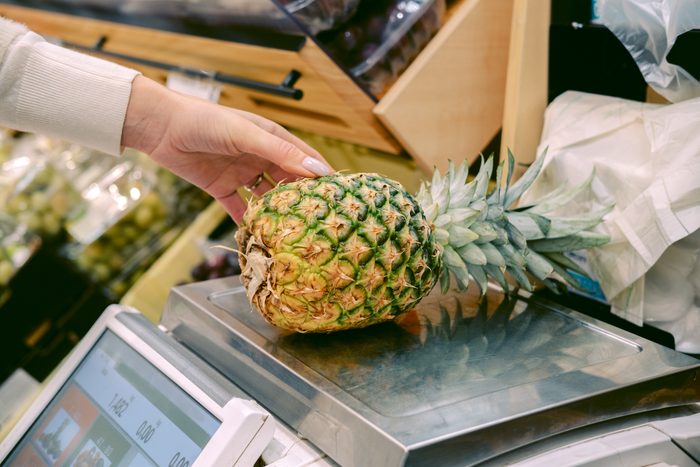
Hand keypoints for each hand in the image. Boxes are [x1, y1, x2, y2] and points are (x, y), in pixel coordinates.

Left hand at [121, 76, 332, 221]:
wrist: (160, 127)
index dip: (321, 175)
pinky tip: (259, 238)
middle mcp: (259, 156)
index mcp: (270, 138)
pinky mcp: (221, 188)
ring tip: (293, 233)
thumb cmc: (204, 121)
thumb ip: (280, 153)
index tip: (339, 196)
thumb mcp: (246, 135)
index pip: (303, 159)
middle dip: (302, 200)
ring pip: (267, 198)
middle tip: (319, 222)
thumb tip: (318, 168)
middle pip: (288, 181)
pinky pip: (239, 208)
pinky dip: (248, 222)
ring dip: (277, 213)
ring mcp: (241, 173)